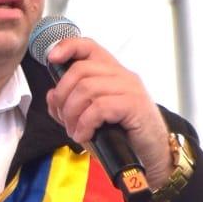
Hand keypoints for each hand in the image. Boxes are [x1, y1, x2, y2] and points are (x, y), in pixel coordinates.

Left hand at [44, 35, 172, 186]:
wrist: (151, 154)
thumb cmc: (121, 135)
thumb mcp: (90, 118)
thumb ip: (70, 105)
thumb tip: (51, 95)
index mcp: (111, 73)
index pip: (89, 46)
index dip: (68, 47)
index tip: (51, 59)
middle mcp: (122, 75)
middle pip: (80, 70)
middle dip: (62, 95)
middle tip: (63, 118)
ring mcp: (130, 89)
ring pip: (87, 88)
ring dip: (72, 113)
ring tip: (74, 131)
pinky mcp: (135, 105)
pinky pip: (99, 107)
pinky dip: (85, 124)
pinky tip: (84, 135)